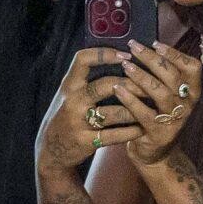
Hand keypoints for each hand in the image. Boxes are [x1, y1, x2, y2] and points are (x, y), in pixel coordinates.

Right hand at [37, 48, 140, 173]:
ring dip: (135, 110)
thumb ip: (86, 80)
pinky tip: (142, 128)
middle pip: (105, 85)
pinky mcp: (85, 141)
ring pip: (113, 113)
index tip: (126, 55)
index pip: (82, 60)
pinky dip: (130, 132)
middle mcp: (72, 101)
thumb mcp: (69, 95)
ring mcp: (78, 122)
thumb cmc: (66, 117)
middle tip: (149, 85)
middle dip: (131, 84)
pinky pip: (113, 135)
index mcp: (69, 85)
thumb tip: (118, 60)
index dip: (105, 54)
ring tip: (151, 108)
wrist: (50, 150)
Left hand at [109, 40, 202, 167]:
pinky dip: (130, 99)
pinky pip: (144, 113)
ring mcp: (175, 120)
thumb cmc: (157, 115)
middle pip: (173, 76)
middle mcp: (187, 105)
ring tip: (125, 66)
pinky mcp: (159, 133)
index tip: (155, 43)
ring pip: (160, 93)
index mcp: (192, 92)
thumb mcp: (167, 95)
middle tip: (133, 48)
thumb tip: (145, 46)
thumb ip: (163, 74)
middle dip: (152, 59)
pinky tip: (117, 88)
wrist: (156, 152)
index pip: (192, 67)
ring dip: (141, 77)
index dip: (175, 54)